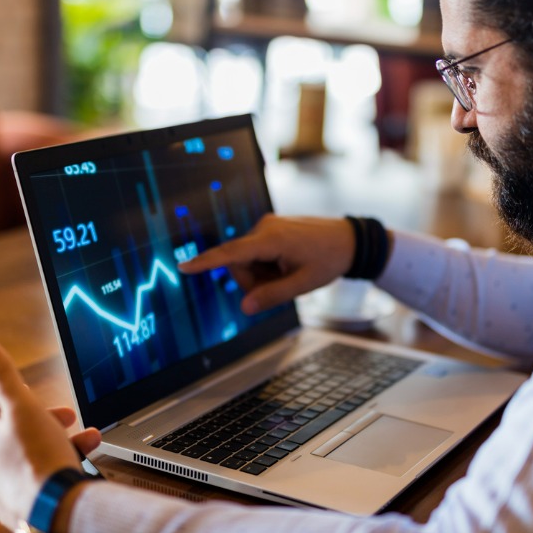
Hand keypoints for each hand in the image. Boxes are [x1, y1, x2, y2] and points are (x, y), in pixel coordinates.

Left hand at [0, 336, 100, 528]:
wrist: (55, 508)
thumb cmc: (37, 457)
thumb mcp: (23, 406)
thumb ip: (2, 374)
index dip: (9, 395)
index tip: (31, 395)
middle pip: (11, 429)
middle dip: (44, 418)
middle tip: (64, 417)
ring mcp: (2, 484)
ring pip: (30, 452)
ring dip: (59, 439)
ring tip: (84, 437)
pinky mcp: (22, 500)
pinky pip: (39, 473)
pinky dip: (58, 462)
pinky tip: (79, 458)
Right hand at [178, 215, 354, 313]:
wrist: (349, 239)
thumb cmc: (329, 259)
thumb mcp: (303, 284)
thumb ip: (273, 296)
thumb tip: (245, 307)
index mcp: (273, 239)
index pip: (232, 253)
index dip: (206, 262)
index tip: (183, 267)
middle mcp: (265, 227)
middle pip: (238, 263)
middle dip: (254, 281)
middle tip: (283, 285)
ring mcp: (267, 225)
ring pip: (246, 260)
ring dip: (262, 274)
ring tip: (289, 272)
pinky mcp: (270, 227)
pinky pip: (256, 252)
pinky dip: (266, 265)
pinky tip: (287, 265)